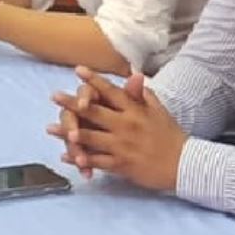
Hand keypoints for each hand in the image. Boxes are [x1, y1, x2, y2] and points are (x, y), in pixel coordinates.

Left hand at [46, 68, 187, 193]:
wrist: (184, 165)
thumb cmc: (171, 136)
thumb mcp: (159, 111)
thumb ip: (143, 94)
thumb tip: (134, 75)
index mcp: (135, 111)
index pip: (111, 92)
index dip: (94, 80)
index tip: (78, 70)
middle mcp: (126, 126)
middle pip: (94, 112)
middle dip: (72, 104)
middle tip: (54, 96)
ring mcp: (122, 146)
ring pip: (90, 138)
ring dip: (68, 133)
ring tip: (50, 129)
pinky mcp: (121, 165)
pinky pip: (96, 161)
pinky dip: (80, 159)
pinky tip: (66, 157)